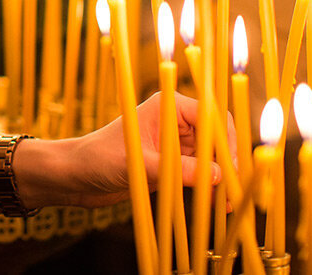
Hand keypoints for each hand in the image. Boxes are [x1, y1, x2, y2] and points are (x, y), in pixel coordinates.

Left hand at [16, 91, 232, 208]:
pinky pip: (200, 174)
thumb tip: (217, 176)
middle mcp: (175, 122)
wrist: (75, 176)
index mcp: (168, 106)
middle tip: (236, 191)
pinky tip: (218, 206)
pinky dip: (210, 188)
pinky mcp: (171, 164)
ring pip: (211, 159)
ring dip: (222, 179)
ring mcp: (174, 144)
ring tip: (229, 205)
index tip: (231, 168)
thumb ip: (177, 170)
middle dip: (228, 163)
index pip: (211, 117)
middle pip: (216, 139)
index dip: (226, 141)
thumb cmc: (98, 159)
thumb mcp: (139, 165)